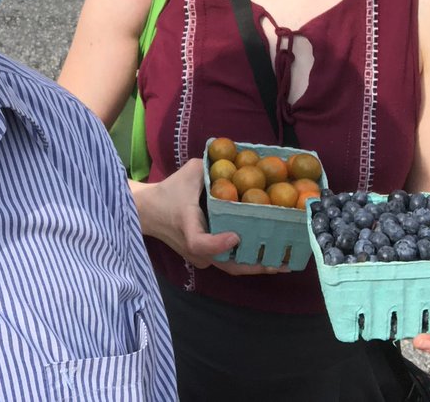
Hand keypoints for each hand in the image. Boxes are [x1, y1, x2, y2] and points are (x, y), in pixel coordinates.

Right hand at [138, 159, 284, 275]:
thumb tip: (240, 161)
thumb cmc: (168, 192)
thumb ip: (213, 167)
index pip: (201, 243)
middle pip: (227, 265)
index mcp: (188, 227)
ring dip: (255, 266)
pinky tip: (267, 255)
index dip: (219, 244)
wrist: (146, 213)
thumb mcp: (188, 173)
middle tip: (281, 261)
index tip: (236, 237)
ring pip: (230, 268)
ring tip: (282, 262)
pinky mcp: (203, 259)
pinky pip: (227, 263)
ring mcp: (199, 257)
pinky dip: (247, 261)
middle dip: (255, 265)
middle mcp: (195, 249)